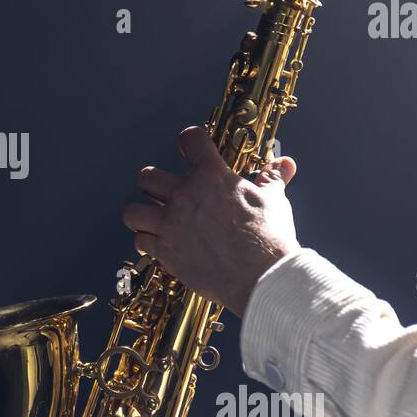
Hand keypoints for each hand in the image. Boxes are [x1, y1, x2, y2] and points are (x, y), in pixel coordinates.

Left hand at [121, 125, 300, 316]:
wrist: (260, 276)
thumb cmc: (268, 237)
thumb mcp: (274, 201)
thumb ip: (272, 179)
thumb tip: (285, 164)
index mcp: (211, 176)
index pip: (191, 140)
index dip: (190, 140)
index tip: (191, 146)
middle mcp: (185, 195)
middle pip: (147, 177)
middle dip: (152, 183)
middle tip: (164, 191)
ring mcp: (171, 223)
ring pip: (132, 211)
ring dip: (141, 213)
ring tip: (152, 217)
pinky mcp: (166, 251)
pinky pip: (141, 240)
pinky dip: (148, 242)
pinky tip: (159, 244)